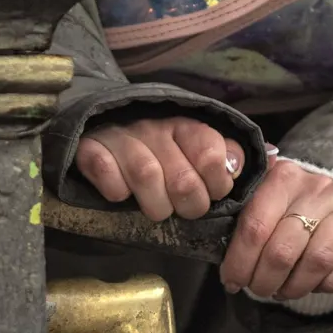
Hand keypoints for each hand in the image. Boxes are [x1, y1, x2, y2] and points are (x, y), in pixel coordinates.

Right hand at [76, 116, 243, 222]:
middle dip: (190, 206)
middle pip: (182, 180)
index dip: (217, 185)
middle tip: (184, 209)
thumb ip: (225, 154)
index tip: (212, 192)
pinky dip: (116, 191)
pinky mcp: (90, 148)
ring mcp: (120, 137)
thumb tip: (242, 164)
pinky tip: (121, 195)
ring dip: (156, 205)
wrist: (101, 124)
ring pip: (146, 177)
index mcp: (184, 125)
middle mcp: (154, 128)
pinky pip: (106, 174)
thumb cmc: (158, 146)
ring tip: (157, 208)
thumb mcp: (195, 145)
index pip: (211, 155)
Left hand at [221, 156, 332, 300]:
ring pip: (316, 262)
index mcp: (284, 178)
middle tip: (257, 289)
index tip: (231, 281)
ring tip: (281, 290)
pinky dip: (327, 284)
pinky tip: (314, 284)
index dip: (239, 262)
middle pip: (282, 251)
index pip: (255, 227)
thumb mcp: (266, 192)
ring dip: (293, 287)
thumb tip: (213, 240)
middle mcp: (318, 190)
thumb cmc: (294, 201)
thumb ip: (243, 209)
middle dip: (263, 281)